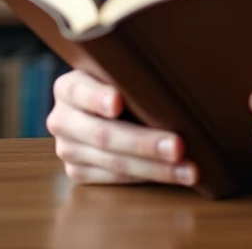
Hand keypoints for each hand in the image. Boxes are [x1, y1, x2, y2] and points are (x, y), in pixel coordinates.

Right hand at [46, 69, 197, 186]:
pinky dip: (151, 177)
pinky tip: (177, 175)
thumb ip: (133, 74)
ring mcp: (68, 149)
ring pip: (114, 163)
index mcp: (68, 88)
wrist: (103, 106)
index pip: (80, 90)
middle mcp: (62, 119)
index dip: (98, 98)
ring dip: (156, 168)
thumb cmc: (124, 83)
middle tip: (178, 146)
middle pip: (103, 135)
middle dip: (144, 143)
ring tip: (188, 169)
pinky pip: (117, 179)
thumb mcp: (120, 72)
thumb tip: (176, 75)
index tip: (118, 103)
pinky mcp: (79, 173)